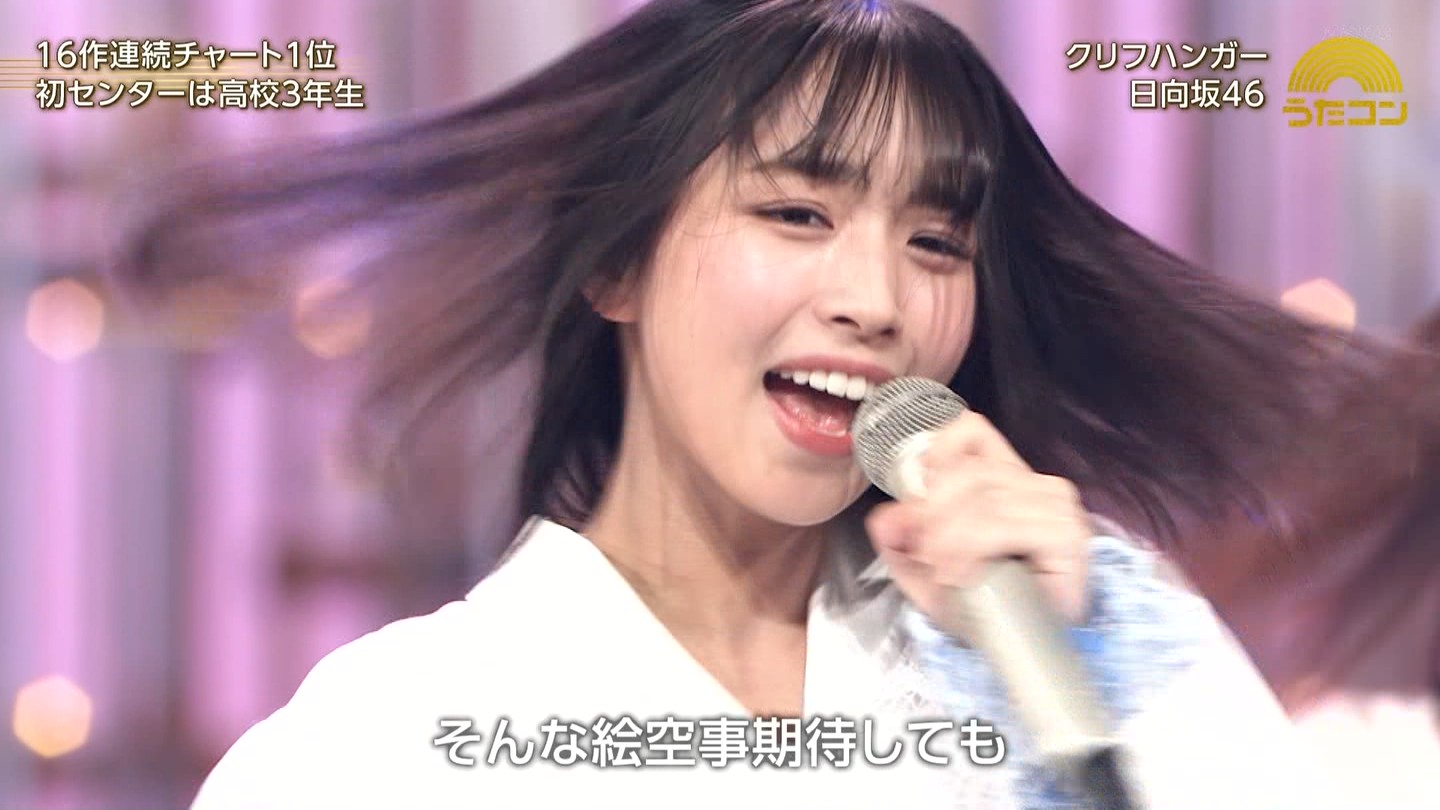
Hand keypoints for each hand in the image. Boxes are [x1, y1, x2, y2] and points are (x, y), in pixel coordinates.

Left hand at [863, 410, 1092, 624]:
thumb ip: (901, 541)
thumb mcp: (928, 572)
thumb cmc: (988, 609)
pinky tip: (963, 575)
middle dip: (930, 514)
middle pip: (967, 472)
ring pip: (981, 498)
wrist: (1031, 653)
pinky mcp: (1067, 535)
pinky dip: (971, 550)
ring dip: (947, 539)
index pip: (971, 431)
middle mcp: (1037, 483)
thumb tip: (883, 517)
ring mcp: (1057, 507)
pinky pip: (1001, 525)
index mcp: (1006, 477)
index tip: (914, 494)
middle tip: (922, 554)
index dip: (935, 453)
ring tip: (943, 573)